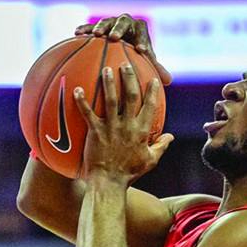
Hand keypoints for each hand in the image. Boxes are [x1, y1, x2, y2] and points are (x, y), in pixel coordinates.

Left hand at [74, 64, 173, 183]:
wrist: (109, 183)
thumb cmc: (129, 173)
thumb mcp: (150, 160)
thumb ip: (161, 146)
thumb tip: (171, 136)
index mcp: (142, 130)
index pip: (150, 105)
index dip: (152, 91)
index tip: (152, 79)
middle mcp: (127, 125)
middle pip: (130, 96)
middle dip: (129, 77)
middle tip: (126, 63)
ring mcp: (111, 128)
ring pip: (110, 100)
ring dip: (108, 83)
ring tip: (105, 68)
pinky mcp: (95, 132)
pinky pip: (87, 114)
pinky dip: (81, 101)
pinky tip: (75, 89)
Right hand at [75, 15, 171, 85]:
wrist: (119, 43)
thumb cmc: (134, 55)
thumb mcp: (144, 61)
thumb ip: (154, 68)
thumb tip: (169, 81)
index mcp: (139, 29)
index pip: (142, 32)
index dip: (142, 40)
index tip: (141, 50)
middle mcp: (125, 22)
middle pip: (123, 21)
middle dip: (119, 29)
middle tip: (114, 38)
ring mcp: (110, 22)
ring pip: (106, 21)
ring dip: (101, 27)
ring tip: (96, 35)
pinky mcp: (96, 26)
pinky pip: (90, 26)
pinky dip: (85, 28)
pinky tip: (77, 33)